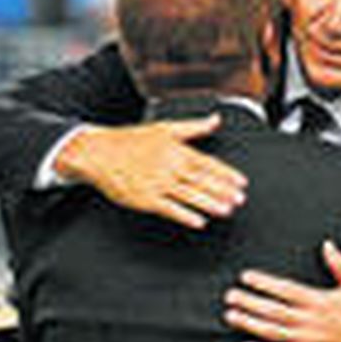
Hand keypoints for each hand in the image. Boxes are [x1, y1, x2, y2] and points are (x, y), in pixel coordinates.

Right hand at [57, 118, 246, 228]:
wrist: (99, 152)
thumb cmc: (131, 141)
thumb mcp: (164, 128)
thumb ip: (194, 127)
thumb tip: (216, 120)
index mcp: (175, 149)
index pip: (207, 163)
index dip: (226, 174)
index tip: (241, 182)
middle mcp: (168, 166)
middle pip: (201, 180)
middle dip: (222, 191)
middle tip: (240, 199)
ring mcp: (157, 183)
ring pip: (189, 195)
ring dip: (209, 204)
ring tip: (226, 210)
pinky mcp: (146, 199)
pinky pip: (169, 209)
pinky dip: (185, 215)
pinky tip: (199, 221)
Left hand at [225, 240, 340, 341]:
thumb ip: (340, 265)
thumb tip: (327, 245)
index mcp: (319, 300)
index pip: (285, 289)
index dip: (263, 283)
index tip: (246, 277)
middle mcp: (310, 321)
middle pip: (272, 310)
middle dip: (249, 302)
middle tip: (230, 296)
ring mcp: (307, 341)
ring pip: (272, 332)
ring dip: (249, 324)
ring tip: (231, 316)